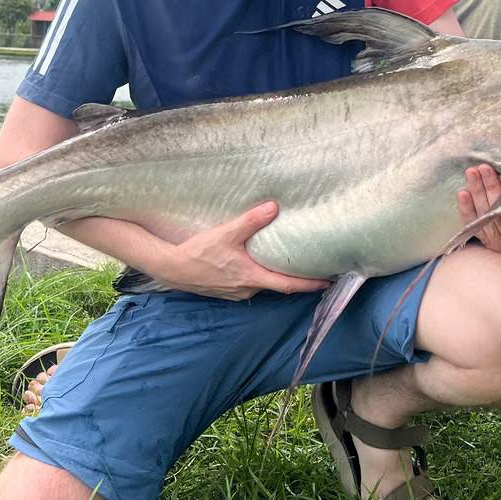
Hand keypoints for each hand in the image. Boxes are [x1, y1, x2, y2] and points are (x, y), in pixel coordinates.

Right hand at [150, 202, 330, 300]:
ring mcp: (236, 292)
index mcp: (252, 277)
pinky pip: (248, 284)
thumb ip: (251, 220)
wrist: (171, 268)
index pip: (289, 285)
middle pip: (278, 286)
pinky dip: (257, 276)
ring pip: (262, 285)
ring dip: (274, 276)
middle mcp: (248, 289)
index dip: (310, 284)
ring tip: (284, 263)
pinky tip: (255, 264)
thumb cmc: (198, 252)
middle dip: (295, 279)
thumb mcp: (226, 233)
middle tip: (311, 268)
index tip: (329, 282)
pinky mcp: (225, 291)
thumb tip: (275, 207)